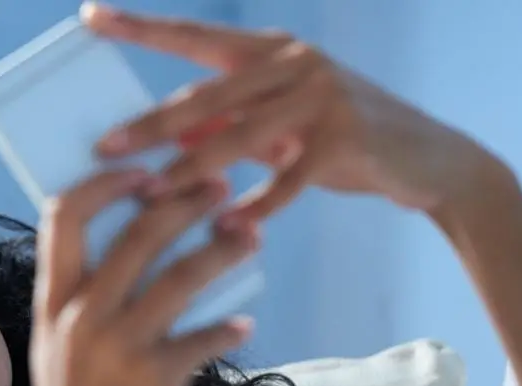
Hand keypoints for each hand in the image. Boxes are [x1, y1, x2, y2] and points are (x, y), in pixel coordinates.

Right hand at [28, 169, 255, 385]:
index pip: (63, 216)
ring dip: (224, 248)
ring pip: (182, 274)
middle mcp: (81, 317)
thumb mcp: (55, 353)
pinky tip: (242, 324)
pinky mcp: (156, 379)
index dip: (107, 183)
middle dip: (186, 199)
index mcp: (52, 304)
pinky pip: (203, 337)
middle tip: (222, 187)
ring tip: (250, 235)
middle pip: (138, 231)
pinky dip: (227, 327)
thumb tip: (121, 256)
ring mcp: (118, 346)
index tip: (146, 173)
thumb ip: (79, 305)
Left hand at [81, 3, 496, 223]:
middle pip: (206, 95)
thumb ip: (226, 125)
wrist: (431, 160)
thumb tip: (167, 135)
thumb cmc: (341, 141)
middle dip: (150, 125)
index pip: (193, 37)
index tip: (90, 16)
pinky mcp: (346, 136)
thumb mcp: (279, 127)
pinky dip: (256, 206)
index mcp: (271, 51)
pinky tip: (227, 228)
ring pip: (239, 135)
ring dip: (191, 171)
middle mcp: (294, 62)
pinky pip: (288, 178)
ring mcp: (323, 95)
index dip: (141, 27)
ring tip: (150, 196)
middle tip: (104, 147)